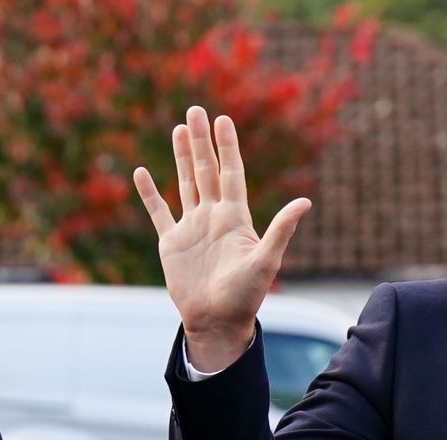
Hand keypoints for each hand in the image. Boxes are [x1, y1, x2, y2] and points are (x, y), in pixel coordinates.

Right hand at [132, 105, 312, 370]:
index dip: (227, 146)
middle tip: (196, 111)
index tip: (224, 120)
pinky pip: (158, 212)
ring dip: (181, 157)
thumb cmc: (245, 296)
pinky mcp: (172, 243)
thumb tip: (305, 202)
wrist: (217, 321)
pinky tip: (141, 173)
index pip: (231, 172)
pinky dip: (149, 194)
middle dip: (201, 141)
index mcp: (235, 217)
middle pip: (207, 170)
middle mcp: (213, 216)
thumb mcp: (265, 260)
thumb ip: (281, 229)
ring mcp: (191, 228)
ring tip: (178, 129)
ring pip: (186, 183)